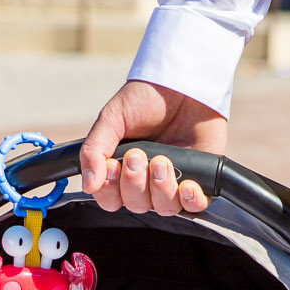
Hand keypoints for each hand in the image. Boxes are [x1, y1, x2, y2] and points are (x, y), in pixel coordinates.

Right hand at [80, 80, 226, 215]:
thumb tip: (88, 184)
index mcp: (123, 170)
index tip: (112, 166)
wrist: (182, 81)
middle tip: (138, 155)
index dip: (110, 191)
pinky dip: (190, 200)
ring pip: (164, 208)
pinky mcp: (200, 180)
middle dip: (135, 183)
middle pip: (137, 205)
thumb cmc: (146, 97)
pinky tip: (187, 185)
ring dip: (161, 188)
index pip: (111, 200)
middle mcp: (148, 181)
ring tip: (162, 161)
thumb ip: (95, 149)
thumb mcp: (112, 117)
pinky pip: (195, 206)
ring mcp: (174, 182)